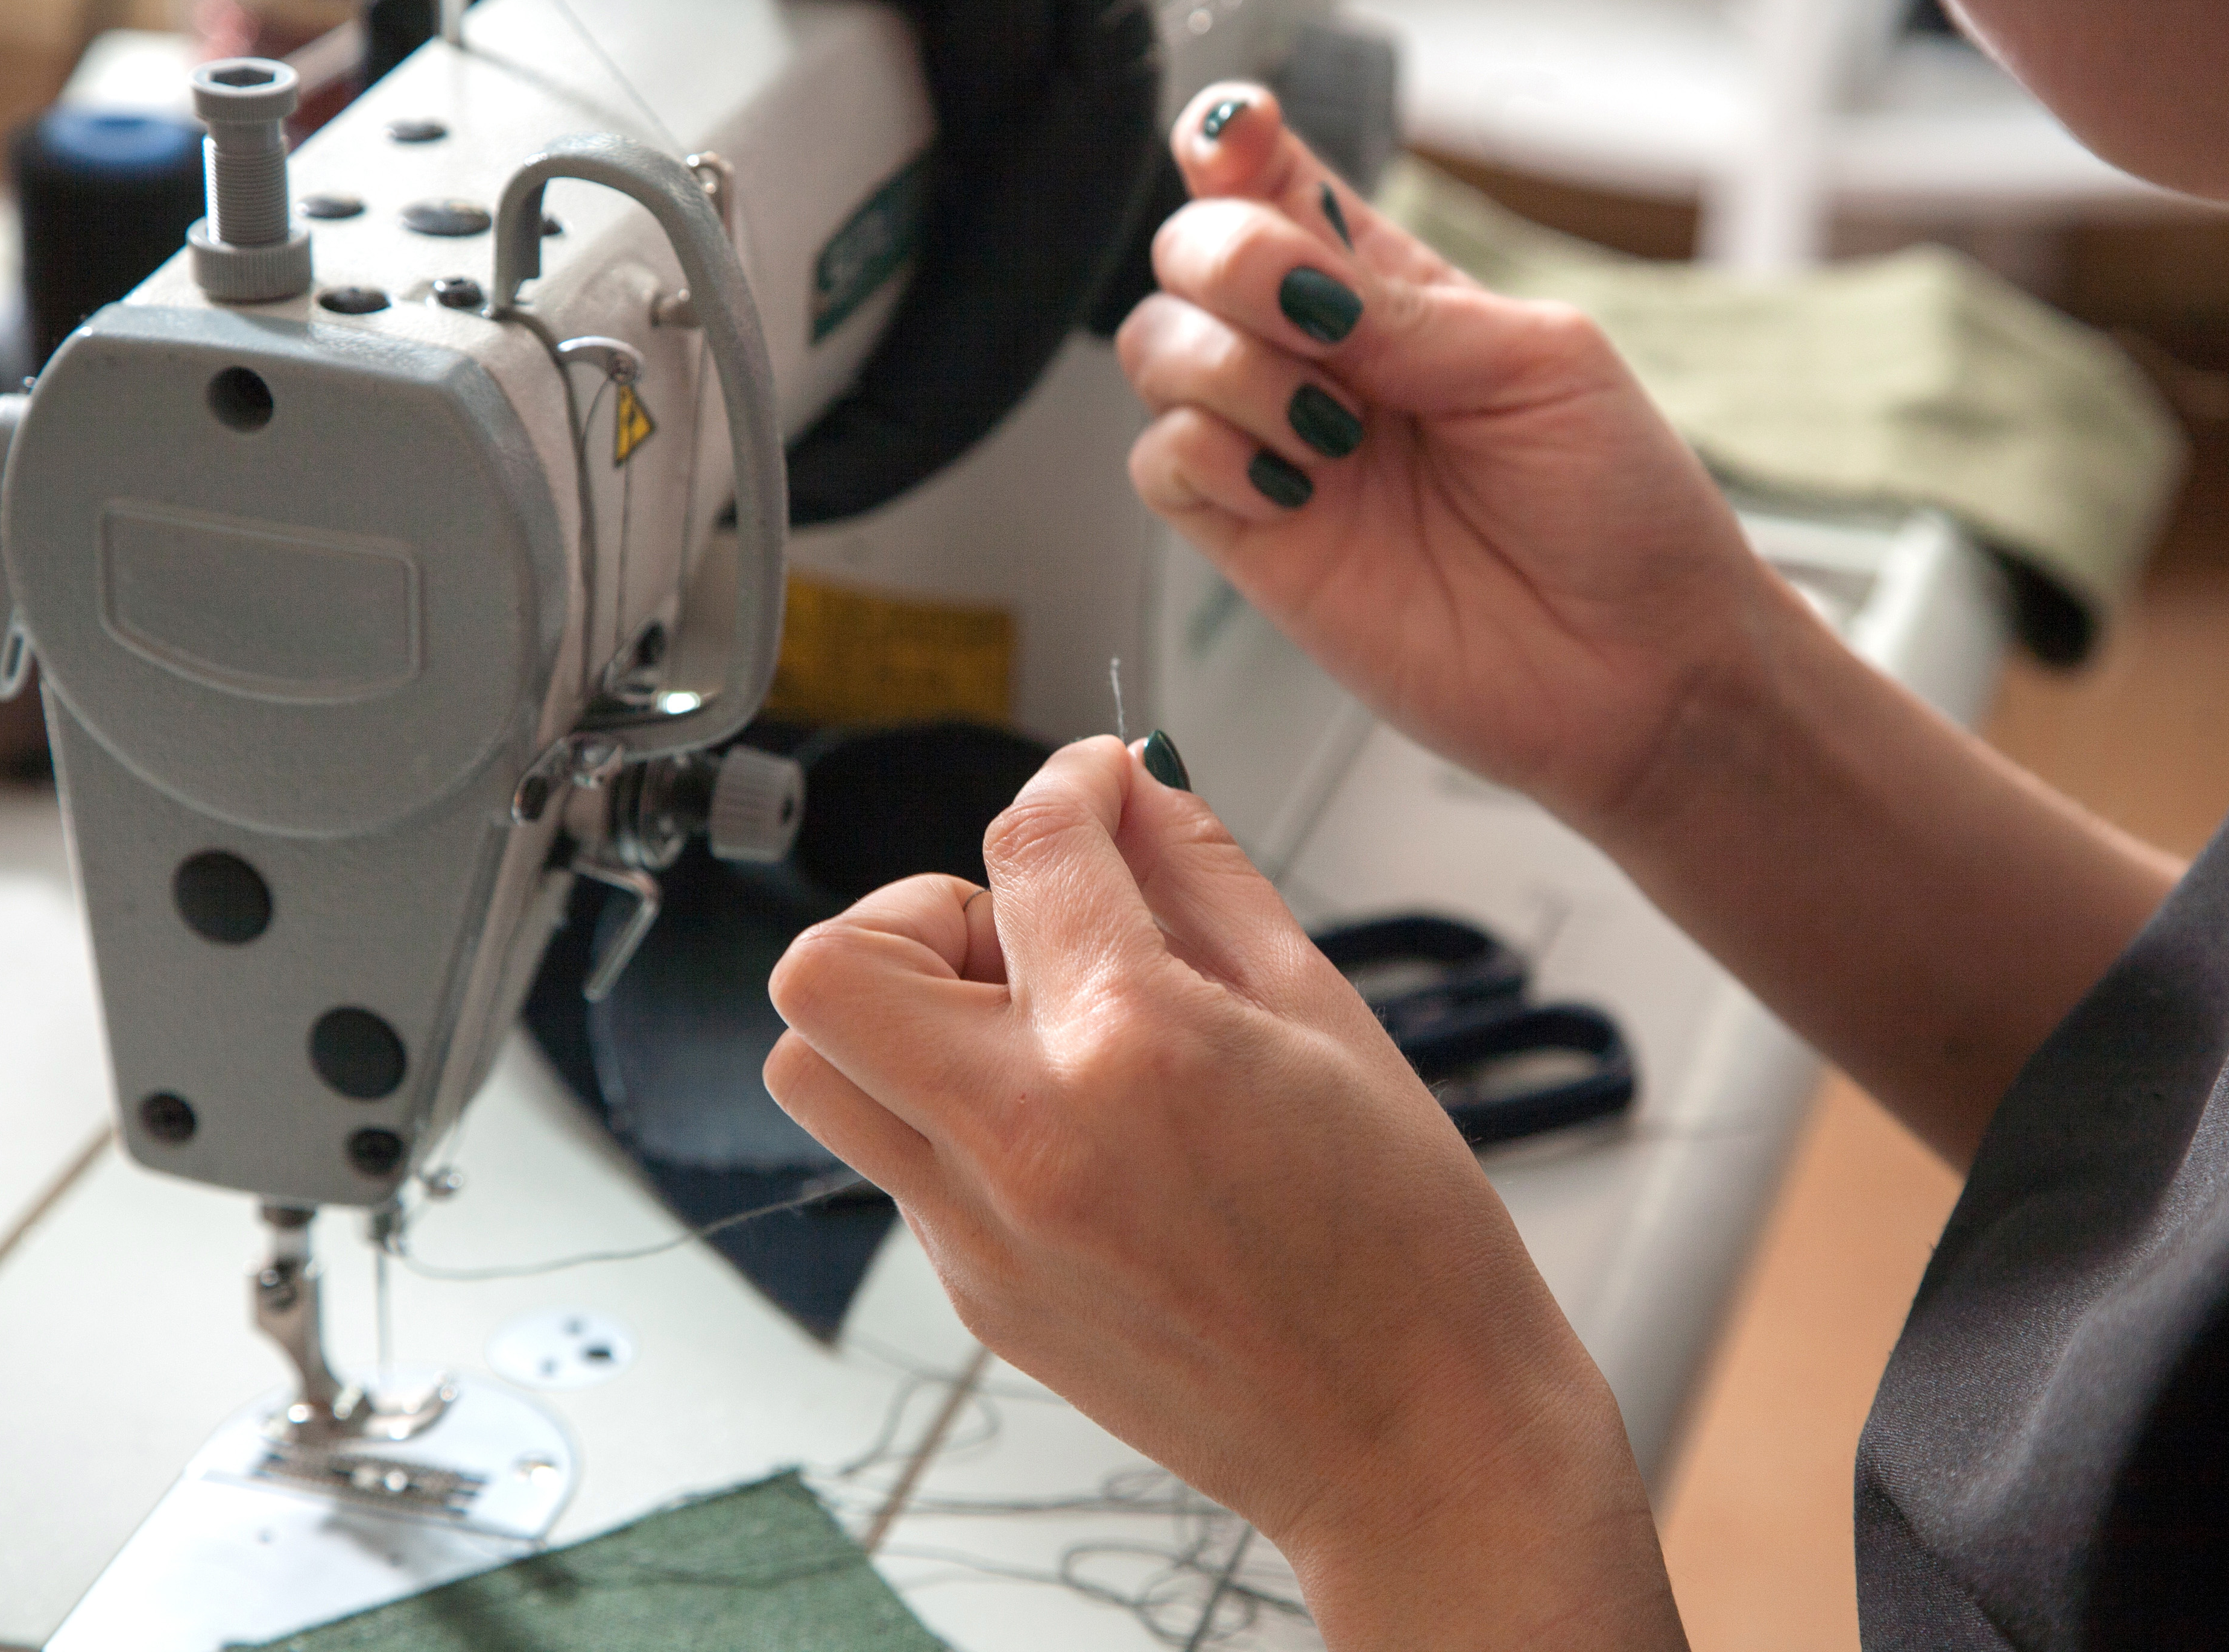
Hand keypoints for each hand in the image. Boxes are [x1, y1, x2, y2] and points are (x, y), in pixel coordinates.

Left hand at [766, 739, 1684, 1649]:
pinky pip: (894, 1158)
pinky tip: (1069, 1124)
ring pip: (816, 1067)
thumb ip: (1205, 880)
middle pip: (835, 962)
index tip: (1095, 789)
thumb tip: (1133, 792)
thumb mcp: (1327, 1015)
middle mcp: (1027, 1139)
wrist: (1412, 1444)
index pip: (1028, 846)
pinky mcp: (974, 1295)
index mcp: (1135, 1045)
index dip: (1067, 784)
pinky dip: (951, 1106)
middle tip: (1022, 930)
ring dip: (896, 1011)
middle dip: (920, 906)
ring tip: (1020, 1029)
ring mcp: (981, 1231)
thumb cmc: (1404, 1249)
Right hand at [1116, 85, 1798, 833]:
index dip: (1233, 146)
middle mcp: (1319, 359)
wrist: (1640, 672)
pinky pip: (1161, 463)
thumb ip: (1402, 309)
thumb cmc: (1623, 513)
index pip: (1274, 186)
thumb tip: (1290, 268)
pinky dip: (1206, 455)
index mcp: (1393, 290)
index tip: (1239, 140)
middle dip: (1225, 259)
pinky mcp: (1255, 543)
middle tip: (1314, 319)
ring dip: (1224, 364)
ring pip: (1155, 349)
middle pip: (1189, 254)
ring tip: (1332, 430)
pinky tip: (1296, 488)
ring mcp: (1278, 448)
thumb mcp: (1539, 364)